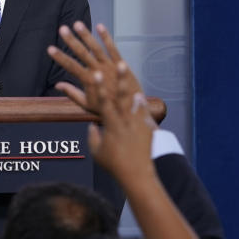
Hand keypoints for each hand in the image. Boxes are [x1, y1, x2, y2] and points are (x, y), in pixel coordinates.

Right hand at [48, 22, 141, 113]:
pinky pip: (113, 49)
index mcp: (89, 81)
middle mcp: (99, 71)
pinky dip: (106, 37)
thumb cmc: (107, 109)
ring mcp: (110, 66)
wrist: (131, 110)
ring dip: (86, 35)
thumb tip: (58, 85)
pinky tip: (100, 26)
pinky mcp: (122, 64)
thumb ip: (72, 93)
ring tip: (77, 24)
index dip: (60, 57)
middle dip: (71, 41)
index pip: (71, 66)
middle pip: (82, 53)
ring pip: (96, 48)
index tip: (50, 49)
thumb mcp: (87, 104)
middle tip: (62, 29)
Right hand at [87, 63, 157, 182]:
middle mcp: (126, 122)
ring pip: (136, 103)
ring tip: (133, 80)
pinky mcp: (147, 130)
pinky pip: (145, 114)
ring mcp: (138, 125)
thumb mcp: (96, 151)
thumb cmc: (113, 164)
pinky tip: (140, 98)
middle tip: (121, 64)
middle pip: (123, 97)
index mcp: (111, 126)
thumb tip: (91, 126)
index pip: (103, 103)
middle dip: (122, 80)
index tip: (96, 74)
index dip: (99, 88)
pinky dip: (142, 106)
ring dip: (134, 90)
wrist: (136, 174)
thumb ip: (93, 136)